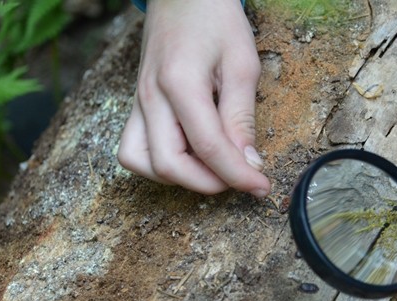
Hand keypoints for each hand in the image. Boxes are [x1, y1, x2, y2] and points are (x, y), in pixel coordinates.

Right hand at [118, 0, 270, 196]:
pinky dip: (160, 165)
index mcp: (180, 82)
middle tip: (239, 176)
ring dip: (180, 177)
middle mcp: (150, 97)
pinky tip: (189, 155)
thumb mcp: (242, 64)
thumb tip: (248, 163)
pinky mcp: (136, 106)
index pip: (209, 148)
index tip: (261, 187)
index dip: (238, 176)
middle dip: (209, 183)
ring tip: (212, 165)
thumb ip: (242, 117)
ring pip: (144, 165)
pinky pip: (135, 151)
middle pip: (169, 166)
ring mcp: (138, 103)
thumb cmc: (214, 18)